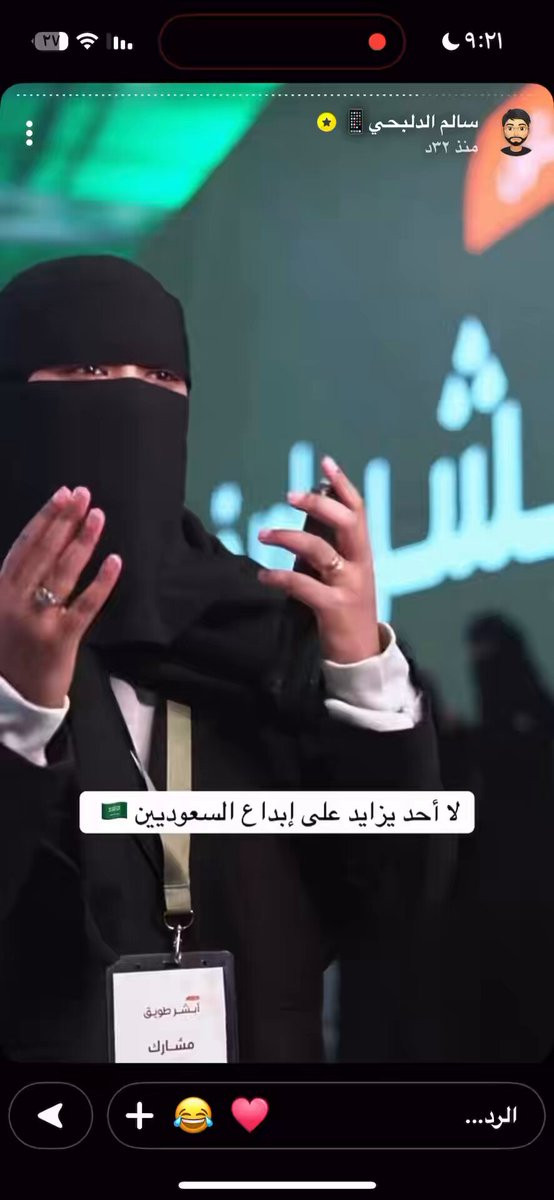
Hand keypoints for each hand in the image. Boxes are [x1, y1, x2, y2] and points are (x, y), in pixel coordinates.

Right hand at [0, 486, 121, 707]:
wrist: (9, 700)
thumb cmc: (7, 653)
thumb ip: (14, 582)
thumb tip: (38, 546)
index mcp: (0, 591)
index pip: (25, 546)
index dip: (44, 518)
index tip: (62, 495)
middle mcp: (17, 601)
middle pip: (45, 551)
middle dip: (65, 520)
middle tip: (85, 495)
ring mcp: (39, 620)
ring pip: (65, 572)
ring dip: (83, 541)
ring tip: (99, 517)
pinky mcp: (61, 640)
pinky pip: (85, 605)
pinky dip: (102, 583)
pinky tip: (115, 561)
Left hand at [257, 455, 379, 663]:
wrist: (362, 655)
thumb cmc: (347, 610)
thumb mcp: (345, 575)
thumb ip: (331, 547)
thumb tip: (311, 513)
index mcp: (363, 554)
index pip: (358, 511)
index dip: (343, 485)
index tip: (326, 462)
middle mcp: (360, 566)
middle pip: (345, 524)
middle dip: (318, 505)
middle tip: (289, 495)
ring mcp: (349, 587)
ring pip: (320, 552)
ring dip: (288, 537)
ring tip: (262, 533)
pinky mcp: (334, 609)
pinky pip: (304, 586)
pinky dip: (280, 577)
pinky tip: (263, 575)